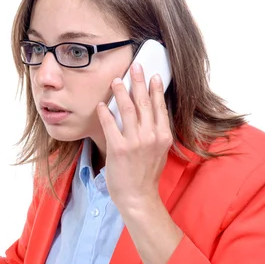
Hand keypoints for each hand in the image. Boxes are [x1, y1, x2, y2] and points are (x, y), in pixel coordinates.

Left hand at [96, 62, 172, 212]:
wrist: (137, 197)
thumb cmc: (145, 174)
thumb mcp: (159, 152)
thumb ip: (156, 133)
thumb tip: (150, 113)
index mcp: (163, 136)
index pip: (159, 107)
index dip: (155, 89)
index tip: (153, 75)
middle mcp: (151, 136)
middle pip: (144, 103)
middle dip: (139, 82)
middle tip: (134, 67)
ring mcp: (135, 142)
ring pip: (127, 109)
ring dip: (121, 92)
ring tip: (116, 80)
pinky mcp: (118, 148)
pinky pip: (110, 124)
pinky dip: (105, 112)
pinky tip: (101, 104)